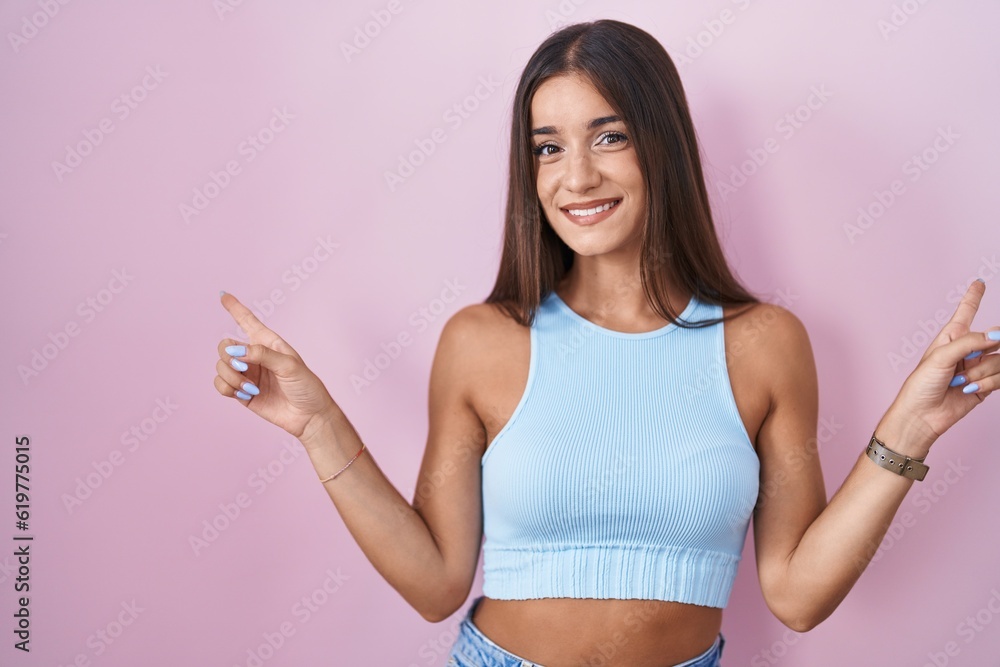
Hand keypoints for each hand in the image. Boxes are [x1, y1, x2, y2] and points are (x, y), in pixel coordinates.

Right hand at [214, 292, 338, 441]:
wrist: (308, 416)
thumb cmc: (306, 387)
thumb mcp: (290, 366)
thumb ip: (262, 355)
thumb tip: (235, 351)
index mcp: (268, 344)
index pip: (248, 321)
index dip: (235, 308)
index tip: (223, 295)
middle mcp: (254, 357)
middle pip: (225, 346)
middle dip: (228, 356)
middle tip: (243, 368)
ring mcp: (247, 375)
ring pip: (221, 366)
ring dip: (230, 376)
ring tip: (249, 387)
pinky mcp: (241, 393)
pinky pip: (221, 385)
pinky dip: (227, 388)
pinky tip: (243, 394)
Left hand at [887, 280, 998, 449]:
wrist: (922, 416)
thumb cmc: (921, 385)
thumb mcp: (940, 357)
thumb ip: (970, 342)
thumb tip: (996, 334)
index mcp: (951, 338)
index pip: (966, 313)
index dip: (973, 297)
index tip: (979, 282)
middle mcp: (967, 350)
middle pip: (995, 338)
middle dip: (995, 342)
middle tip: (995, 342)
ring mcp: (977, 367)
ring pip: (999, 360)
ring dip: (982, 371)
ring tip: (961, 381)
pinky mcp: (986, 385)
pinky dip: (989, 382)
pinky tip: (971, 388)